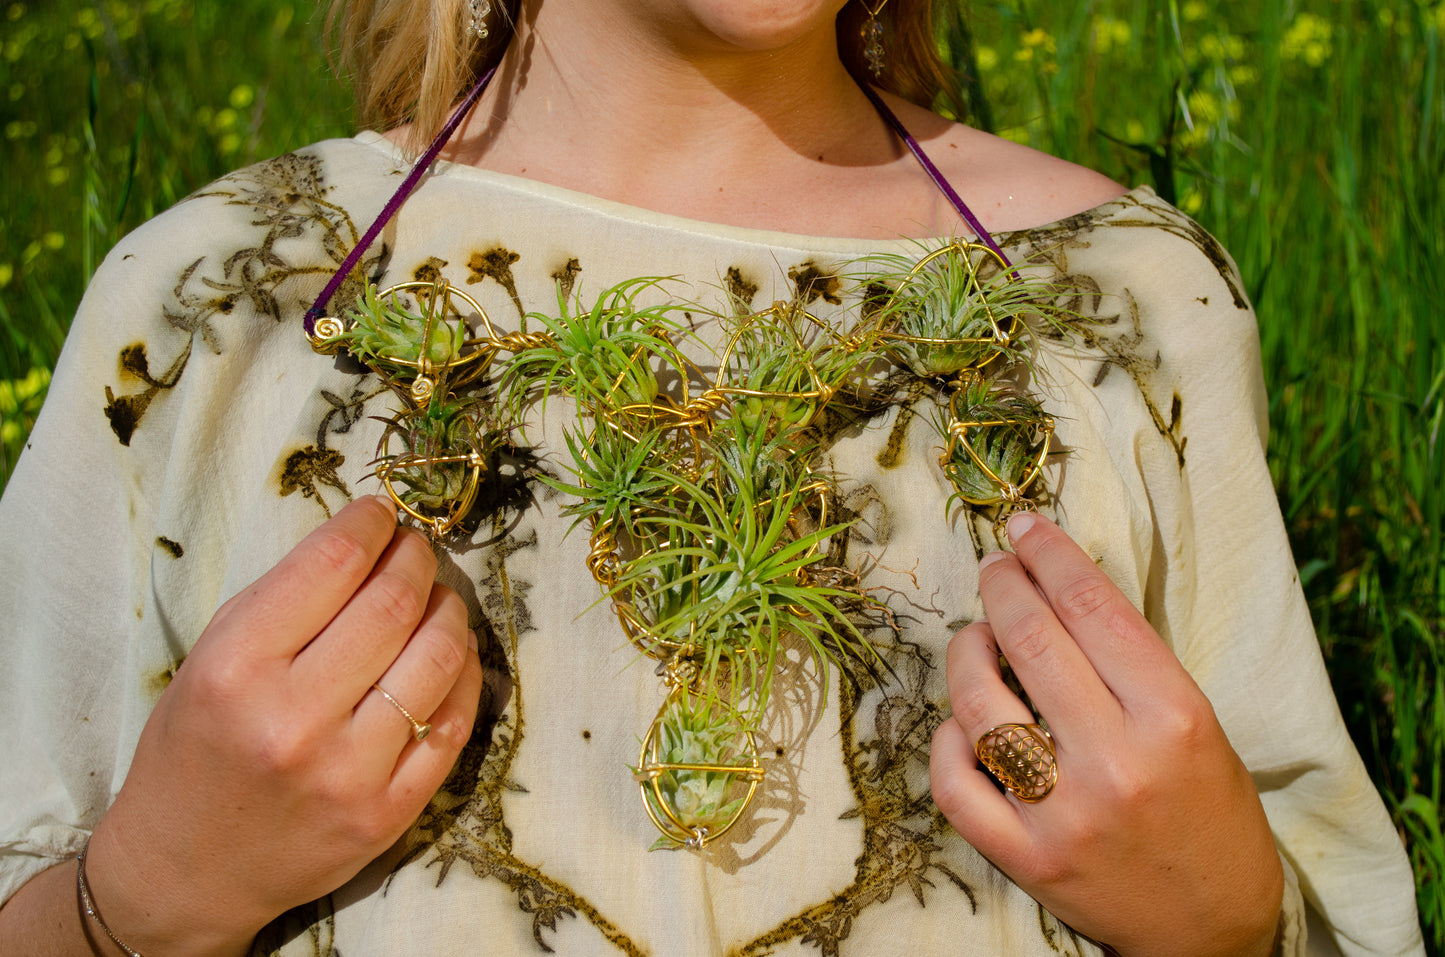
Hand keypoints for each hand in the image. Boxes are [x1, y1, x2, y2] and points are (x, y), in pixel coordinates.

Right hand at [84, 496, 482, 955]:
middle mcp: (294, 720)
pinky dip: (464, 674)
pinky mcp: (390, 812)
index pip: (331, 565)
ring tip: (435, 598)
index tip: (381, 512)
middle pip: (394, 605)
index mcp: (236, 669)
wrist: (186, 868)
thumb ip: (284, 600)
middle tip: (416, 548)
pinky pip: (454, 723)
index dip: (370, 524)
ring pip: (439, 657)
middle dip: (416, 558)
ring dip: (449, 610)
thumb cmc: (197, 747)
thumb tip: (369, 539)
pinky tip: (449, 655)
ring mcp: (349, 772)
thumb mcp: (212, 659)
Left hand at [930, 513, 1281, 956]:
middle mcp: (1117, 761)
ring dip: (966, 652)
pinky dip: (948, 740)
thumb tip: (1056, 589)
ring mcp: (1064, 813)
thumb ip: (1131, 665)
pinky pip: (956, 783)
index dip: (1050, 555)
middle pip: (1032, 640)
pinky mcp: (1026, 858)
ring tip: (975, 637)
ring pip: (981, 704)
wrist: (1212, 932)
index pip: (1093, 607)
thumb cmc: (1208, 812)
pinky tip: (963, 721)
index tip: (1024, 528)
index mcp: (1173, 717)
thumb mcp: (1199, 725)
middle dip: (1002, 587)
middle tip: (994, 569)